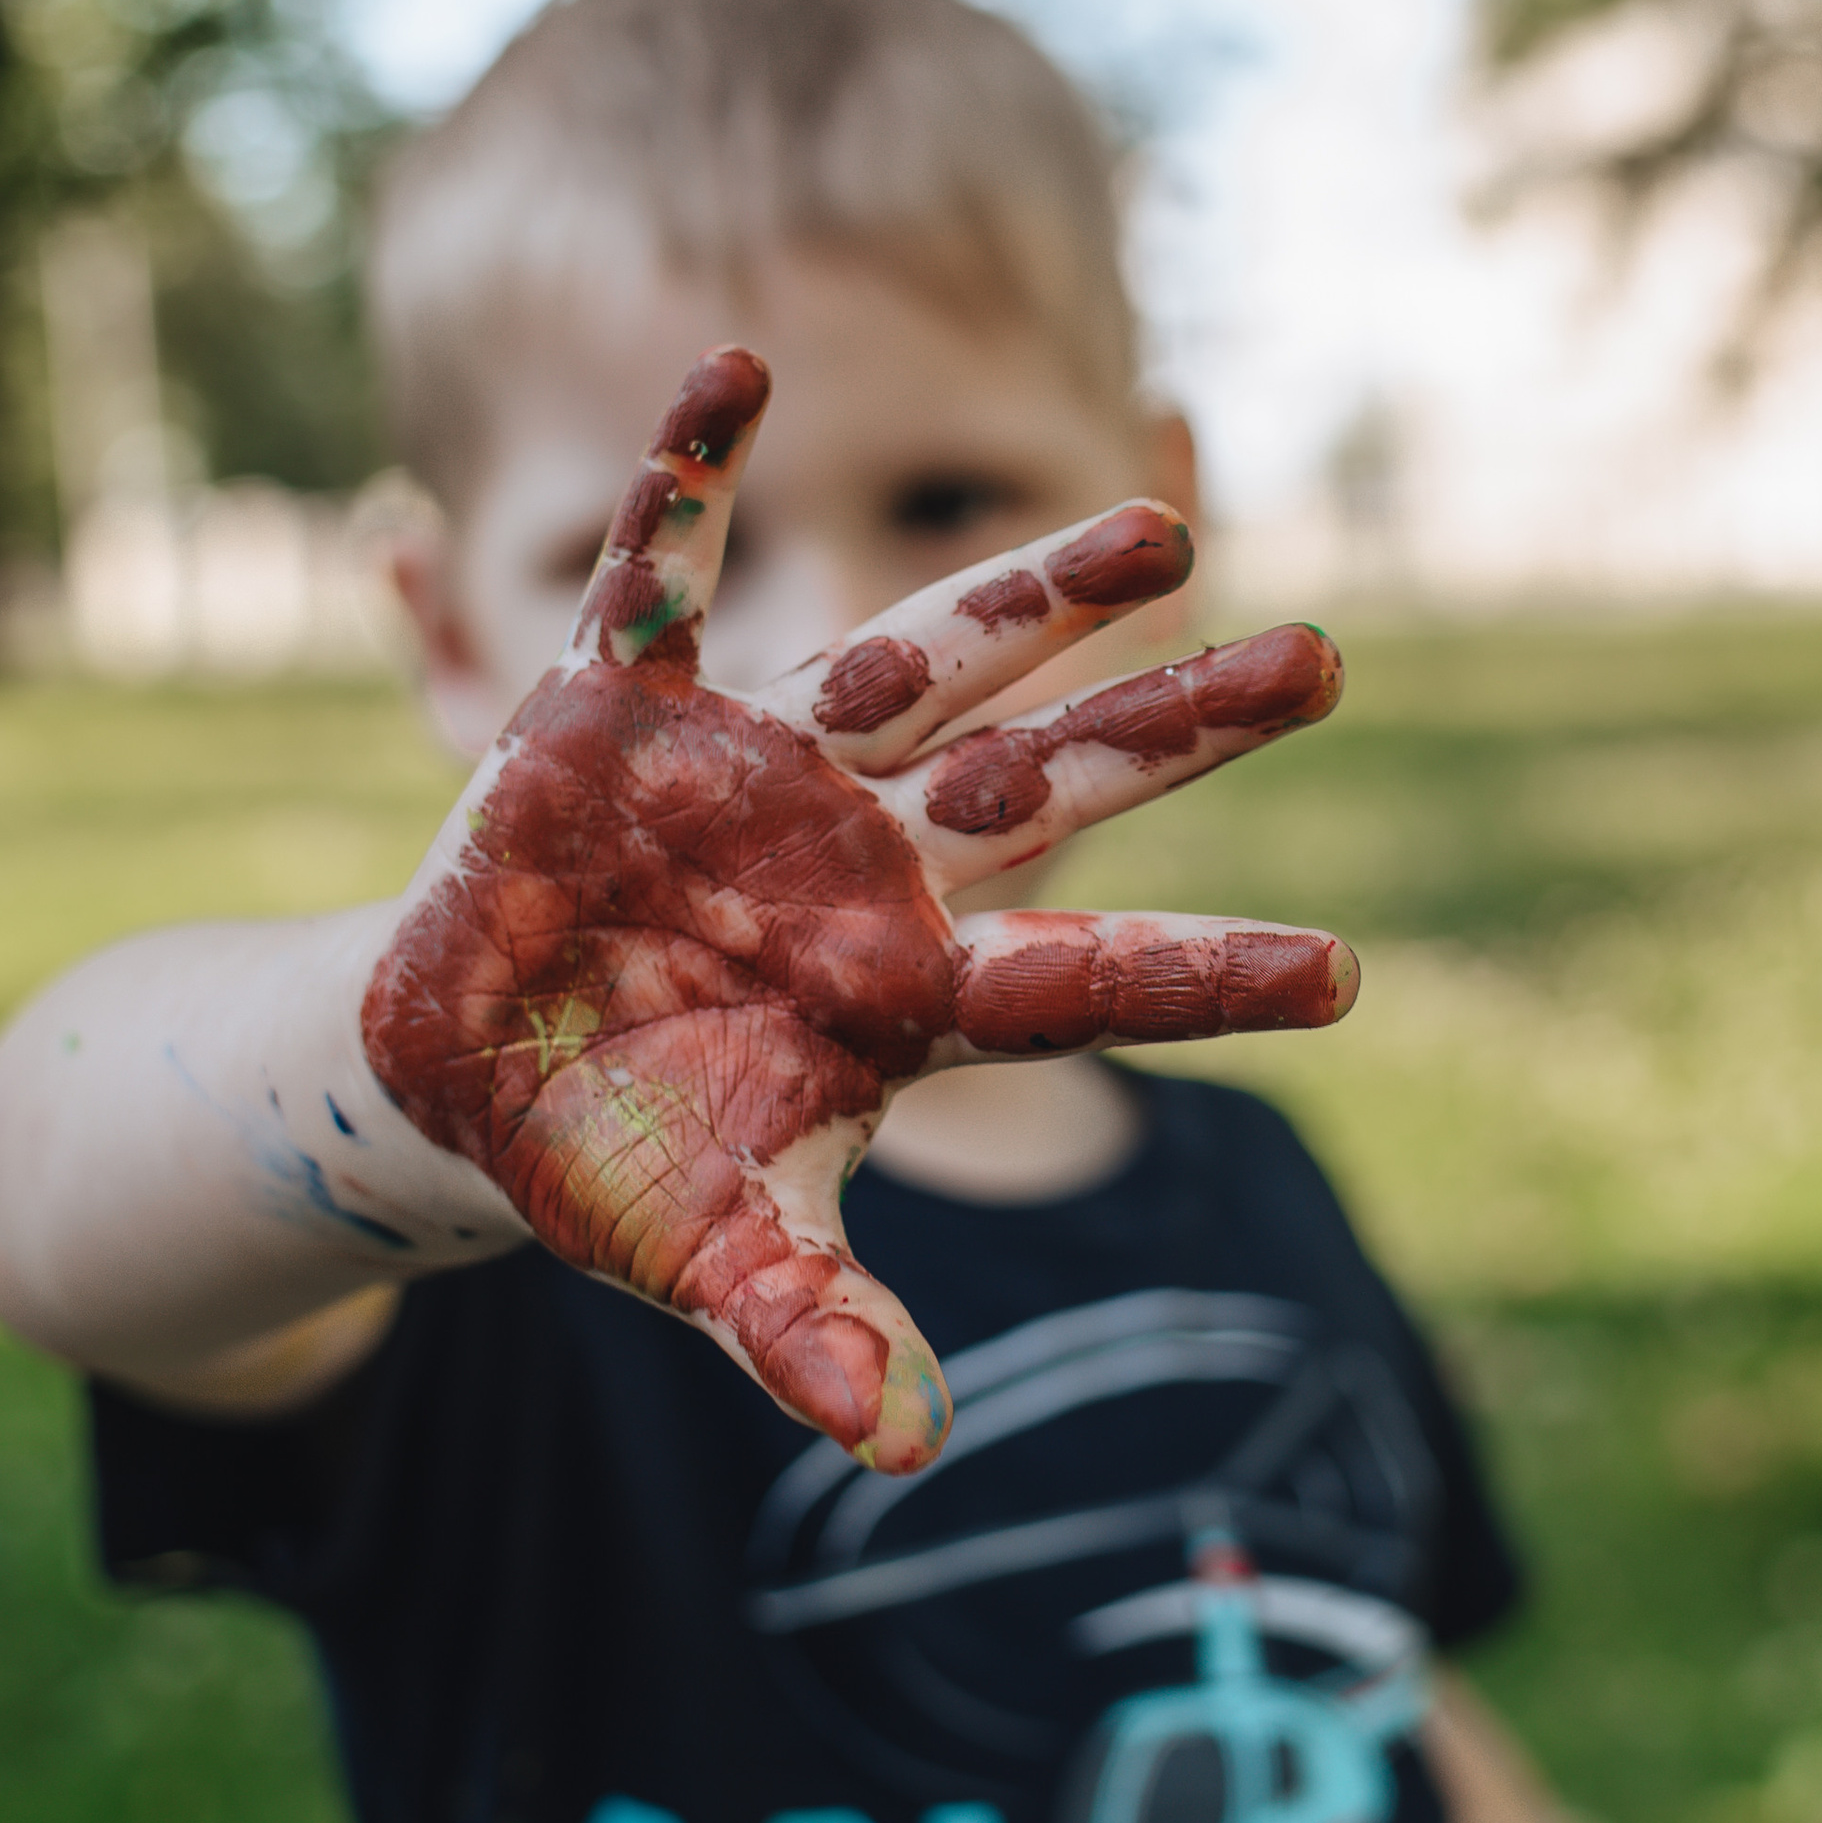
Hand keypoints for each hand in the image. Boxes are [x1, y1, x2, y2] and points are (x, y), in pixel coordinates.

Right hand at [360, 346, 1355, 1470]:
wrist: (469, 1081)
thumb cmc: (624, 1165)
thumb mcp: (717, 1257)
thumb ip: (814, 1330)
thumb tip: (914, 1450)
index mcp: (907, 989)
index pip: (1089, 976)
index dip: (1208, 972)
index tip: (1352, 977)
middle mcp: (865, 856)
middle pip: (1056, 776)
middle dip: (1183, 720)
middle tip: (1332, 658)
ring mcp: (756, 768)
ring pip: (920, 654)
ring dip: (1032, 590)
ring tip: (1166, 520)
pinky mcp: (619, 710)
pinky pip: (651, 577)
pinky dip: (677, 482)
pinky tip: (728, 373)